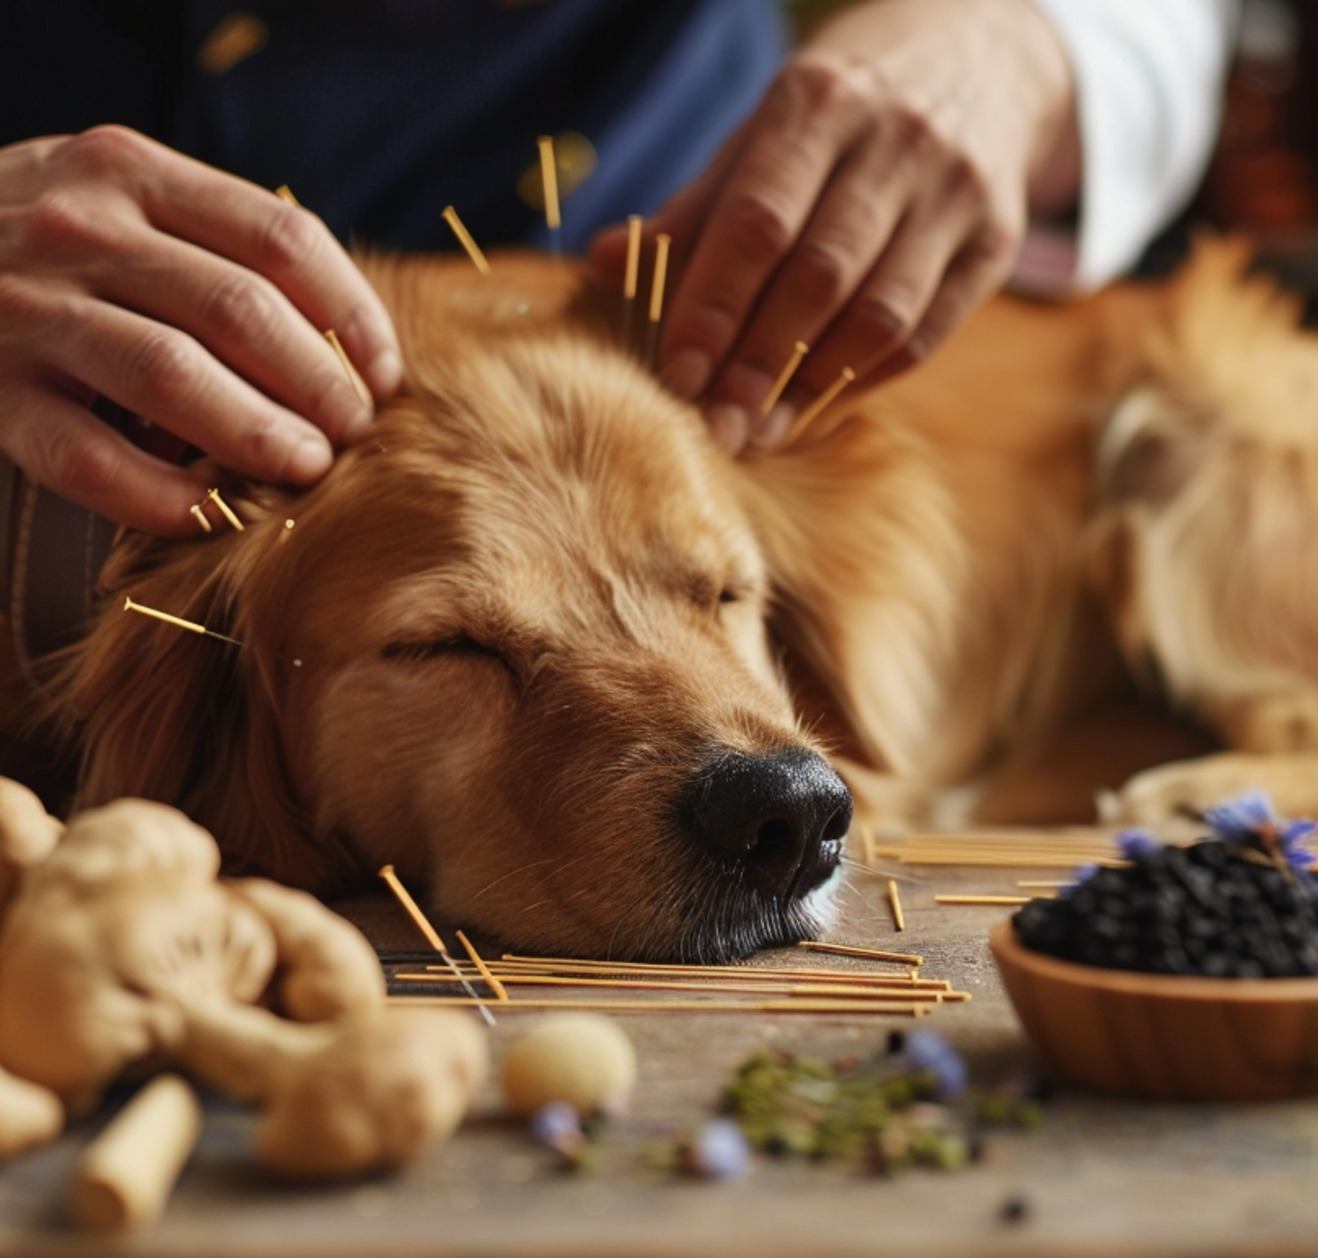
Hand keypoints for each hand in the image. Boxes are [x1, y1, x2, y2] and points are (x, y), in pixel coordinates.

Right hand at [0, 127, 401, 533]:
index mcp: (132, 173)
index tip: (385, 376)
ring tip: (308, 469)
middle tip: (353, 434)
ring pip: (172, 375)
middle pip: (240, 309)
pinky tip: (211, 514)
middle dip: (319, 384)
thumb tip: (347, 351)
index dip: (352, 315)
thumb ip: (216, 250)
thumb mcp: (125, 208)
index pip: (281, 238)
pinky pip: (88, 457)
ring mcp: (26, 309)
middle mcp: (79, 229)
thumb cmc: (52, 250)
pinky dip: (160, 495)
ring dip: (258, 433)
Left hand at [592, 0, 1078, 453]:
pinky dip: (865, 380)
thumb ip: (696, 206)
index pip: (758, 223)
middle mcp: (897, 143)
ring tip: (759, 429)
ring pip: (880, 316)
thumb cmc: (844, 108)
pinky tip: (815, 406)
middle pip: (819, 279)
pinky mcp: (997, 240)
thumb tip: (600, 264)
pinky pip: (926, 333)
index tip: (677, 375)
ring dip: (812, 387)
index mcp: (820, 104)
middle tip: (714, 427)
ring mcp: (956, 193)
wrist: (982, 52)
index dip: (713, 307)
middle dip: (757, 363)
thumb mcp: (767, 129)